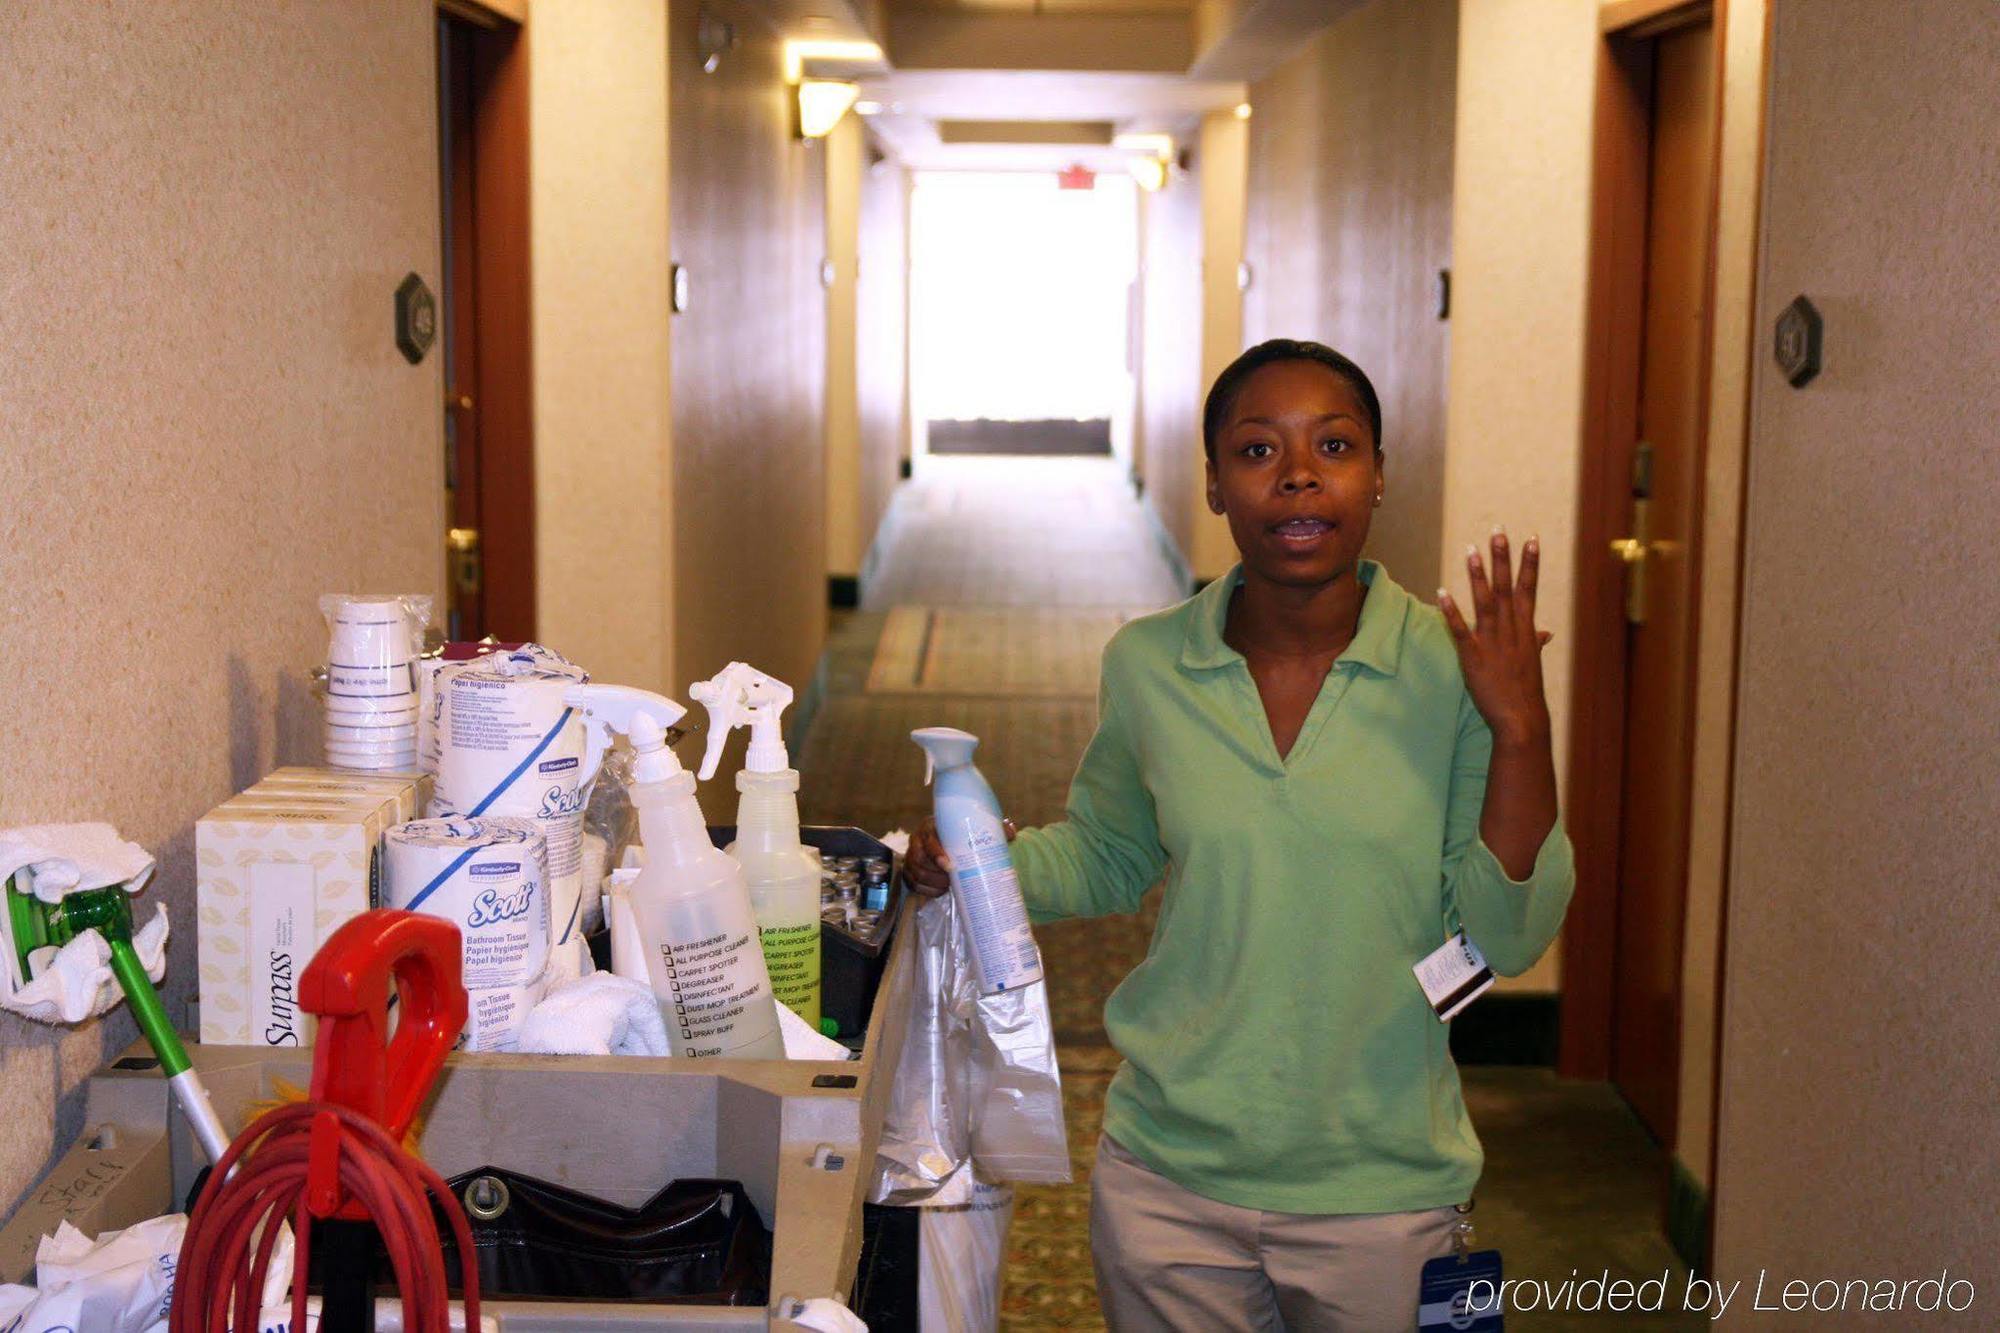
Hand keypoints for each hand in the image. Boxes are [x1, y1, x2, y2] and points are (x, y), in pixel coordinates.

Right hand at [901, 815, 1016, 898]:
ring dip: (933, 883)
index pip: (928, 840)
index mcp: (931, 827)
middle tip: (952, 881)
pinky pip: (914, 884)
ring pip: (917, 874)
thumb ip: (993, 828)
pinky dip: (928, 890)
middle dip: (936, 874)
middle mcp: (917, 841)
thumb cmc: (960, 834)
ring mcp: (911, 857)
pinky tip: (940, 891)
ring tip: (949, 887)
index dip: (936, 853)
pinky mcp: (909, 871)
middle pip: (920, 860)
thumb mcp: (974, 829)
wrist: (944, 841)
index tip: (949, 866)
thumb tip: (1010, 831)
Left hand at [1438, 529, 1553, 746]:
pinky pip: (1462, 630)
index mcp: (1525, 630)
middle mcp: (1511, 631)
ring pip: (1485, 603)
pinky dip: (1452, 612)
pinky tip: (1442, 592)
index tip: (1532, 538)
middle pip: (1507, 588)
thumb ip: (1534, 642)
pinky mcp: (1474, 657)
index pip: (1528, 589)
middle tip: (1498, 531)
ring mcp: (1493, 643)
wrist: (1522, 719)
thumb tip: (1545, 633)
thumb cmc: (1526, 691)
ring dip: (1478, 576)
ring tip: (1471, 551)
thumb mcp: (1532, 662)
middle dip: (1503, 558)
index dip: (1530, 563)